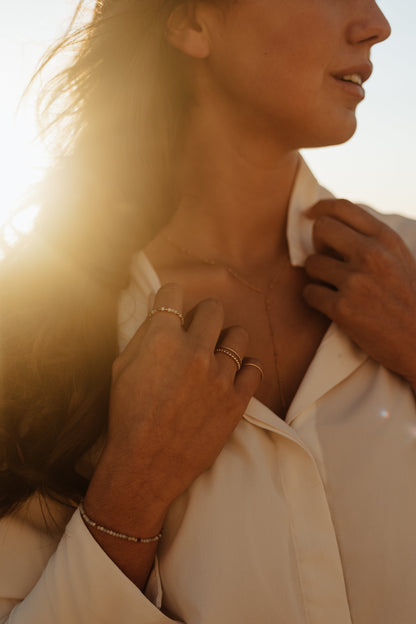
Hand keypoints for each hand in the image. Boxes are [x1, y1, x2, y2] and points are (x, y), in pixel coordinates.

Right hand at [86, 283, 261, 528]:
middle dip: (202, 315)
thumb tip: (161, 314)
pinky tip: (232, 375)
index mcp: (162, 339)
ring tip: (216, 356)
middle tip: (197, 330)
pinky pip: (255, 367)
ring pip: (239, 335)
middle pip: (213, 309)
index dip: (171, 298)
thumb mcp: (121, 369)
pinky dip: (245, 368)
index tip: (172, 306)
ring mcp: (220, 376)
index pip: (173, 294)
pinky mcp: (237, 400)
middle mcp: (194, 351)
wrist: (145, 466)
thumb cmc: (127, 417)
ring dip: (226, 341)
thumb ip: (144, 336)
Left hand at [303, 199, 415, 387]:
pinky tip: (330, 305)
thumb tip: (334, 223)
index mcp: (386, 239)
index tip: (309, 215)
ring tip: (334, 287)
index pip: (343, 207)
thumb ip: (372, 240)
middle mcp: (371, 255)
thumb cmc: (407, 300)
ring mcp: (356, 282)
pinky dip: (315, 298)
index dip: (320, 208)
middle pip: (321, 228)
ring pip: (311, 263)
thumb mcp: (399, 259)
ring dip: (316, 275)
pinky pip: (309, 292)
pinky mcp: (342, 308)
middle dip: (317, 243)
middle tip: (326, 259)